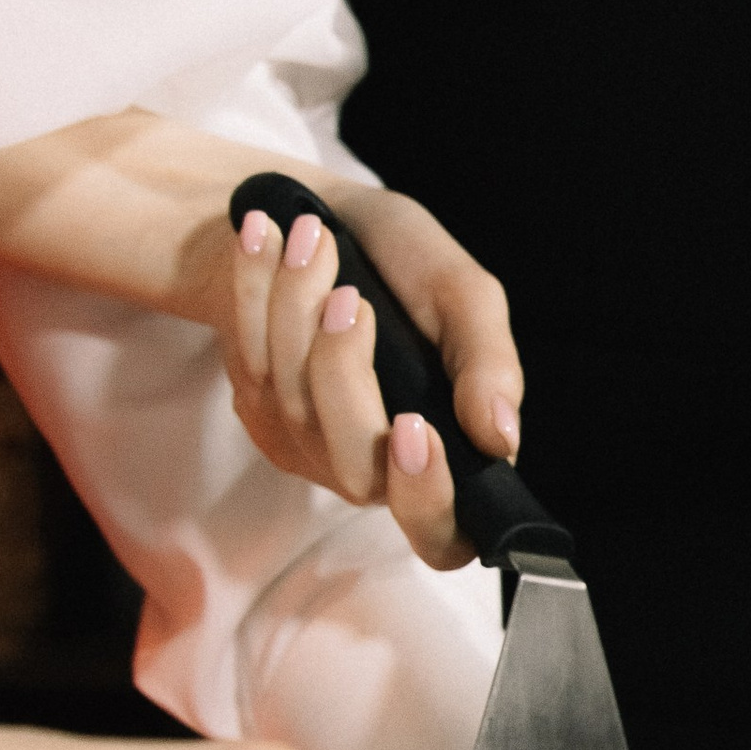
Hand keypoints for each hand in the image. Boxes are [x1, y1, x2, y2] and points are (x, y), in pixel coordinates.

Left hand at [0, 110, 521, 568]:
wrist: (317, 220)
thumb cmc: (404, 264)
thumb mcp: (462, 295)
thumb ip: (489, 365)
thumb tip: (501, 439)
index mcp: (445, 455)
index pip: (438, 529)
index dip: (425, 494)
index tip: (413, 424)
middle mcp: (375, 469)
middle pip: (352, 464)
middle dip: (341, 368)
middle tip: (349, 294)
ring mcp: (309, 449)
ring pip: (292, 405)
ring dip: (293, 307)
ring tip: (310, 235)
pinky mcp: (257, 414)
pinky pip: (248, 366)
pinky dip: (253, 293)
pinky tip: (262, 239)